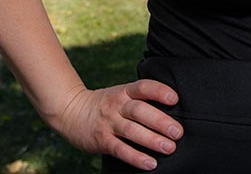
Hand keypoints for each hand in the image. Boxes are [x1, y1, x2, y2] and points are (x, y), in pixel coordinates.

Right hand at [52, 79, 182, 170]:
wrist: (72, 112)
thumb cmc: (106, 104)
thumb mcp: (121, 94)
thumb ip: (141, 100)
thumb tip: (172, 110)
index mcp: (124, 91)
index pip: (143, 87)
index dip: (159, 91)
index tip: (175, 99)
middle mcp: (117, 105)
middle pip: (140, 111)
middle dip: (161, 121)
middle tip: (178, 132)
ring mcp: (109, 123)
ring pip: (132, 131)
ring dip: (152, 140)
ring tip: (169, 148)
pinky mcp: (102, 141)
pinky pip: (120, 150)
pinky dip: (136, 157)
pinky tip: (150, 163)